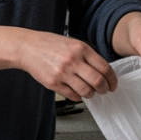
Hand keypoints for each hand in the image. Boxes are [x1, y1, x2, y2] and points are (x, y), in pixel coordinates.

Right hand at [0, 26, 116, 100]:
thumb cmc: (49, 44)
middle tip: (104, 90)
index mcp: (80, 48)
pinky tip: (76, 92)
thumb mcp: (72, 43)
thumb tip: (103, 72)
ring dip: (91, 94)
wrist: (27, 47)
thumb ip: (87, 55)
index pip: (104, 68)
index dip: (112, 79)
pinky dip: (78, 97)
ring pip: (86, 91)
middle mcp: (73, 60)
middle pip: (98, 81)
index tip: (113, 84)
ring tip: (90, 92)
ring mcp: (62, 73)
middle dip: (104, 89)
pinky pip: (72, 95)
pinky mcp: (53, 83)